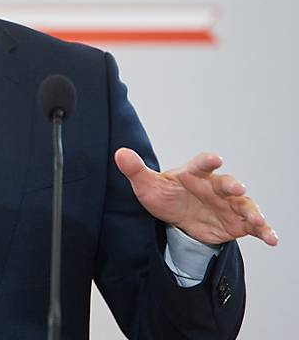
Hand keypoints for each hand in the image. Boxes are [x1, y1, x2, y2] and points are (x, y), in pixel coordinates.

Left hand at [115, 148, 277, 246]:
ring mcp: (228, 204)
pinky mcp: (236, 222)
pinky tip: (271, 239)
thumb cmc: (165, 195)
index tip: (215, 159)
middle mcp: (215, 187)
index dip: (208, 161)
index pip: (201, 164)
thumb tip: (120, 153)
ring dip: (252, 211)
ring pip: (244, 205)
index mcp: (194, 174)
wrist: (176, 217)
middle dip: (233, 186)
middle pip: (227, 183)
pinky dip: (264, 231)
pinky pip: (253, 226)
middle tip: (237, 189)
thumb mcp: (146, 185)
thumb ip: (135, 170)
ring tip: (257, 220)